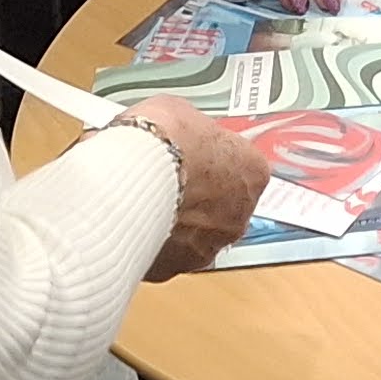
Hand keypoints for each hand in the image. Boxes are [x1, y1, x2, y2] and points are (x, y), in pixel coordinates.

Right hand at [124, 97, 270, 280]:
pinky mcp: (173, 267)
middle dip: (193, 192)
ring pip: (192, 232)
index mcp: (253, 172)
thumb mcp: (182, 112)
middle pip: (218, 203)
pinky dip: (149, 239)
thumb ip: (192, 132)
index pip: (238, 165)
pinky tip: (128, 219)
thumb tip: (180, 132)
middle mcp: (238, 215)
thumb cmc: (162, 141)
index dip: (208, 158)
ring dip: (172, 219)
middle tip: (164, 175)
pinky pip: (163, 252)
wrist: (129, 175)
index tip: (189, 153)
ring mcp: (207, 246)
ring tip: (140, 196)